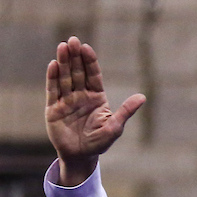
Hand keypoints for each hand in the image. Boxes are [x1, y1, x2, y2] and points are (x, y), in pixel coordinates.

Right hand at [45, 37, 144, 185]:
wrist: (81, 156)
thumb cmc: (99, 142)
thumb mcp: (115, 127)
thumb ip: (126, 111)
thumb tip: (142, 97)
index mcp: (96, 97)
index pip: (93, 75)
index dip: (89, 61)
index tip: (87, 47)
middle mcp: (80, 95)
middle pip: (77, 72)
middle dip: (75, 56)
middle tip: (72, 40)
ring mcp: (66, 100)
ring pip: (64, 77)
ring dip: (64, 62)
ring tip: (62, 46)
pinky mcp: (53, 108)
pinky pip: (53, 90)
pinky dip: (53, 78)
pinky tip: (53, 64)